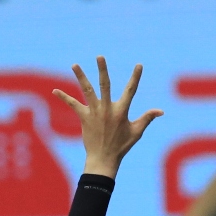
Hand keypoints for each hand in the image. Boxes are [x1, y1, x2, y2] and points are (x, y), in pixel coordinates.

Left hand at [54, 57, 162, 178]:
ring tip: (74, 64)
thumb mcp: (137, 132)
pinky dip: (64, 98)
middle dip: (102, 70)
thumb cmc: (122, 146)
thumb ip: (147, 118)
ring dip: (80, 77)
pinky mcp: (84, 118)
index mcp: (121, 111)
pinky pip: (73, 105)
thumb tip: (161, 111)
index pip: (130, 90)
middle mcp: (107, 109)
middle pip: (105, 85)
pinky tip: (54, 91)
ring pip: (87, 91)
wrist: (103, 159)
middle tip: (99, 56)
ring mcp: (94, 113)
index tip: (139, 65)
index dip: (135, 77)